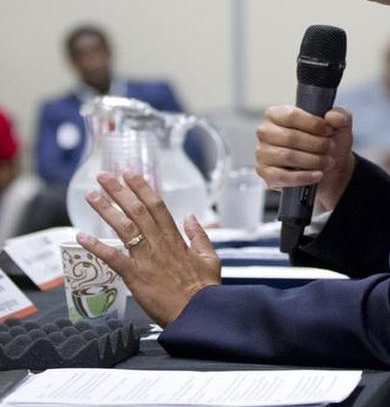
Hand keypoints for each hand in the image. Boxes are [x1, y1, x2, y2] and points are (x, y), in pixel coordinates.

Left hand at [77, 171, 220, 326]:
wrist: (197, 313)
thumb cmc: (204, 289)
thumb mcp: (210, 258)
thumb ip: (199, 236)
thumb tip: (191, 217)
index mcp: (176, 239)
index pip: (157, 206)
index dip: (142, 189)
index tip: (130, 174)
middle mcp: (159, 244)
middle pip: (137, 211)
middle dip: (119, 192)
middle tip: (104, 176)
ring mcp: (146, 259)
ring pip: (124, 229)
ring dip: (106, 210)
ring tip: (91, 196)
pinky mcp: (135, 276)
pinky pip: (113, 258)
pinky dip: (97, 246)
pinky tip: (82, 236)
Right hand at [255, 105, 355, 210]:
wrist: (330, 167)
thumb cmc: (328, 141)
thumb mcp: (340, 125)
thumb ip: (340, 115)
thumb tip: (332, 116)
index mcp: (277, 114)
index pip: (291, 116)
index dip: (313, 124)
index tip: (329, 131)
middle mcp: (266, 132)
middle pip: (290, 138)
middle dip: (316, 144)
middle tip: (330, 148)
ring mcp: (263, 153)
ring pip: (287, 156)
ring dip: (312, 160)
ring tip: (327, 161)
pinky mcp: (266, 174)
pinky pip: (282, 177)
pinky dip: (304, 177)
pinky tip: (318, 174)